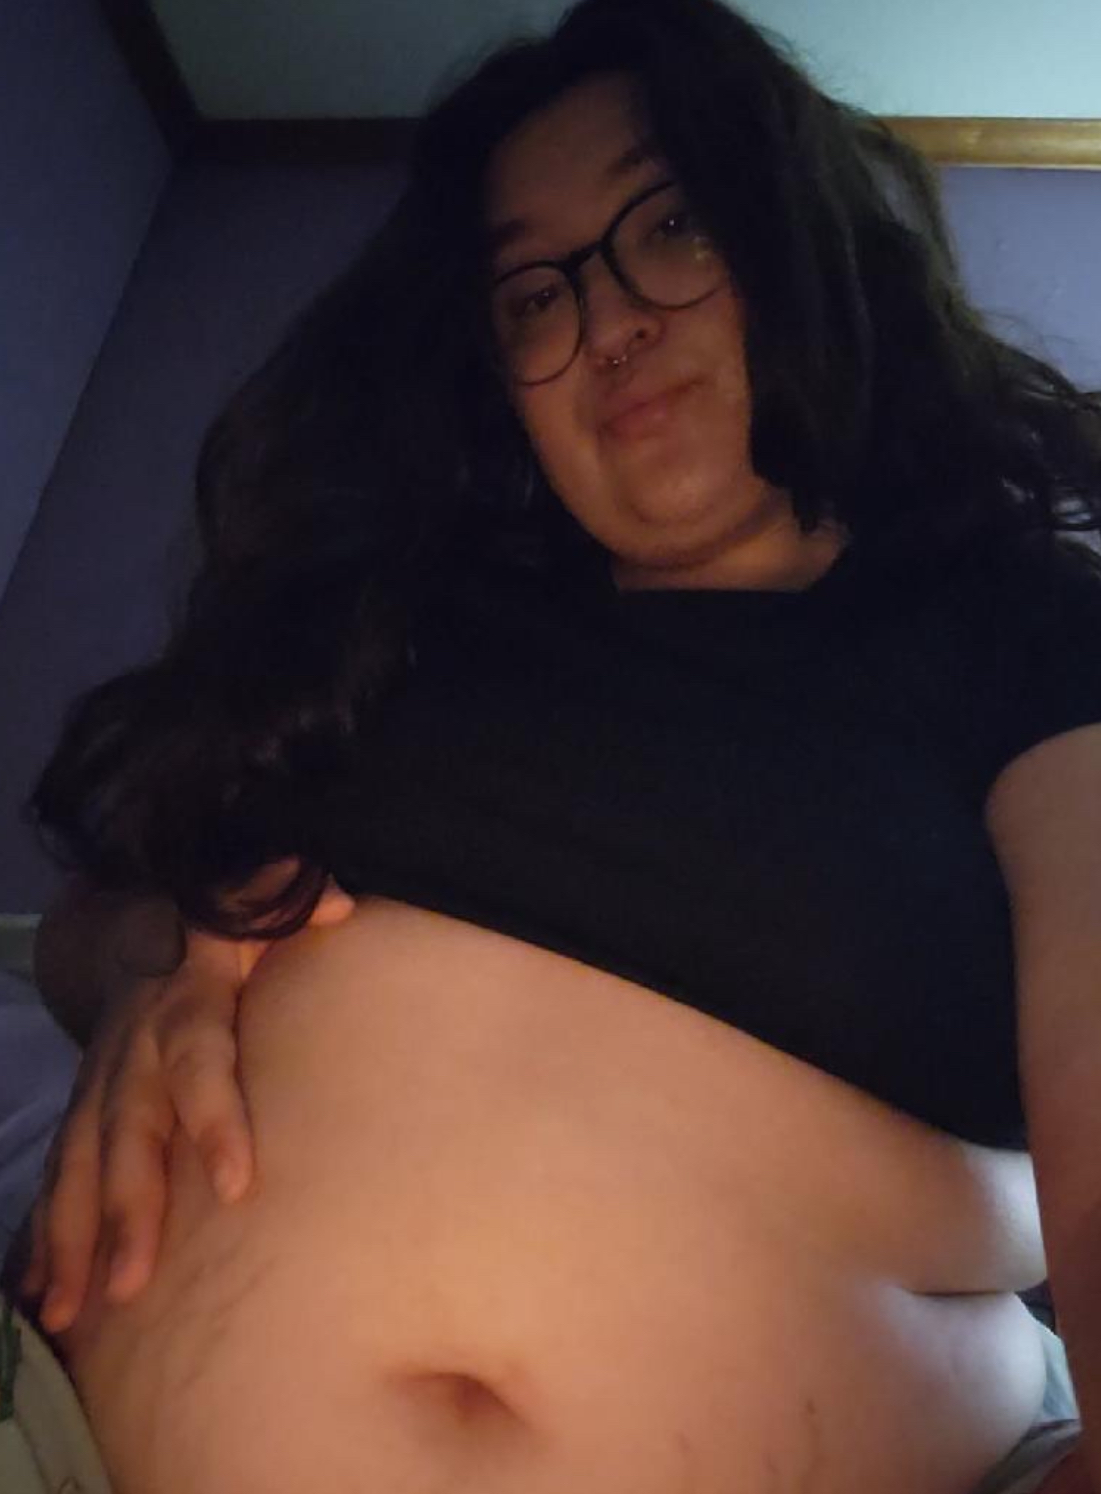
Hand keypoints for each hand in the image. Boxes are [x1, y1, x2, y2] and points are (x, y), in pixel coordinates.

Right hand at [21, 872, 353, 1332]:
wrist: (150, 926)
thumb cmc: (235, 930)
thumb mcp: (263, 903)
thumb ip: (292, 899)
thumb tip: (334, 907)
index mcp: (189, 997)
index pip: (200, 1060)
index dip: (213, 1118)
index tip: (235, 1186)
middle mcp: (135, 1043)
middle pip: (127, 1128)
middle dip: (126, 1207)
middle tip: (133, 1283)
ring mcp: (101, 1078)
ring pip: (78, 1160)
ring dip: (69, 1236)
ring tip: (68, 1311)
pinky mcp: (84, 1107)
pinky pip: (58, 1172)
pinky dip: (43, 1231)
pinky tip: (40, 1293)